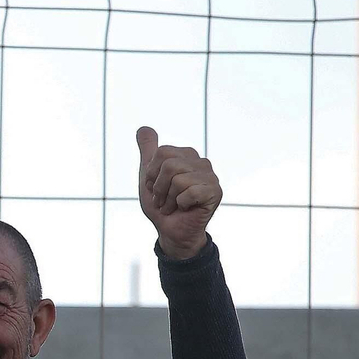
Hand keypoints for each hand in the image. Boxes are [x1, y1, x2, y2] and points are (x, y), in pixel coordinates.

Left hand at [136, 125, 219, 259]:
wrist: (171, 232)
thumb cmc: (161, 204)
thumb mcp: (148, 176)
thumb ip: (148, 151)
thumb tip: (143, 127)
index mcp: (186, 155)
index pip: (161, 154)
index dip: (151, 174)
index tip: (154, 188)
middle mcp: (201, 162)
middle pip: (169, 165)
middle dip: (158, 187)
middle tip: (163, 199)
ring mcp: (210, 176)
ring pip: (178, 179)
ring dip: (168, 198)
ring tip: (173, 206)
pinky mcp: (216, 192)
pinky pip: (189, 192)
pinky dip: (180, 204)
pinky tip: (186, 209)